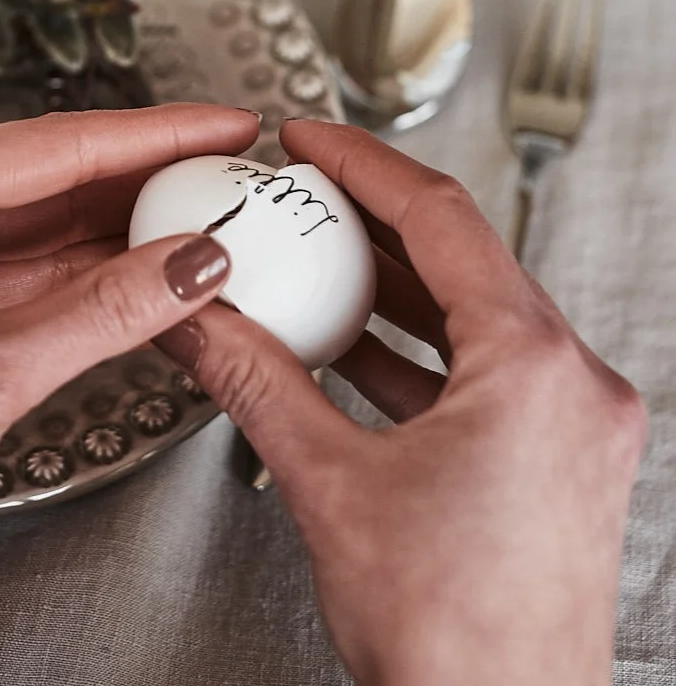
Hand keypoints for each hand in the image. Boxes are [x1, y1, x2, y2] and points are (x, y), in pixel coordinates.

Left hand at [0, 104, 254, 685]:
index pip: (55, 142)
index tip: (218, 124)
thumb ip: (107, 310)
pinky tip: (132, 286)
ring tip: (195, 227)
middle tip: (220, 173)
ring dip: (111, 236)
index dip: (153, 133)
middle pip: (44, 179)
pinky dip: (73, 283)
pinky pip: (8, 279)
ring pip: (30, 231)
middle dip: (138, 180)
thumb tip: (191, 262)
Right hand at [160, 121, 645, 685]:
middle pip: (465, 258)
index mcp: (533, 366)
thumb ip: (255, 381)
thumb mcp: (328, 485)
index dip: (364, 166)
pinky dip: (421, 350)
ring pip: (479, 314)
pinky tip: (358, 350)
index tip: (313, 141)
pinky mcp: (563, 463)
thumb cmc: (452, 643)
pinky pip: (489, 371)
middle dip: (376, 220)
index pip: (440, 219)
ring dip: (397, 286)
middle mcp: (574, 384)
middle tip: (309, 191)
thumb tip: (200, 319)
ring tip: (322, 262)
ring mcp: (577, 425)